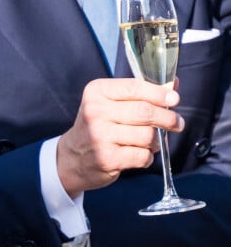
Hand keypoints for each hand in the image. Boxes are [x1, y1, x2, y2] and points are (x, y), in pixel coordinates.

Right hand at [57, 77, 183, 196]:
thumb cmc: (96, 128)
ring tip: (152, 142)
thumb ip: (138, 94)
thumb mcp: (109, 104)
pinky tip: (141, 155)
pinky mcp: (107, 158)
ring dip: (155, 140)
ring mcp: (100, 137)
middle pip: (145, 112)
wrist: (71, 159)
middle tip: (176, 123)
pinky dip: (147, 157)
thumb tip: (172, 86)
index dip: (159, 93)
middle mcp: (96, 112)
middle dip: (167, 118)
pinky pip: (141, 156)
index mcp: (97, 92)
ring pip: (146, 135)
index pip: (135, 88)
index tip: (174, 99)